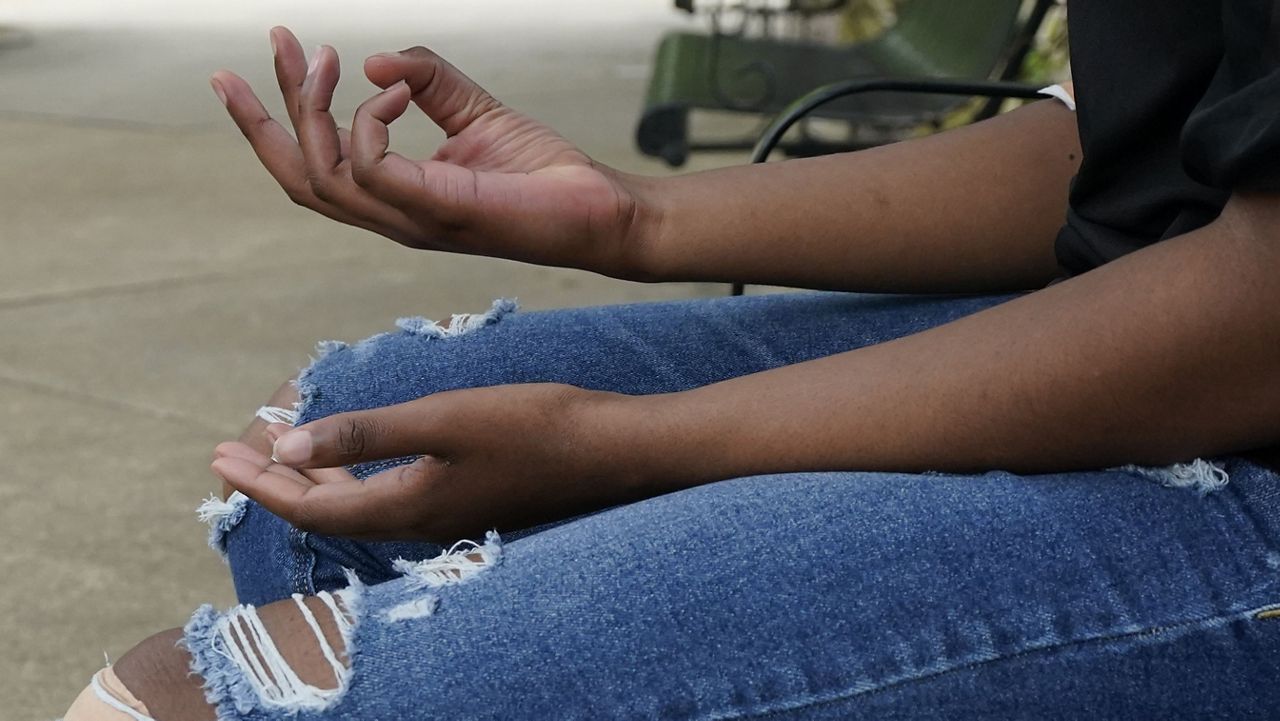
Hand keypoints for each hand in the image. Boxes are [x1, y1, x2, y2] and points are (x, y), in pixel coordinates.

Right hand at [209, 27, 658, 277]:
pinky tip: (398, 89)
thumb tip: (375, 59)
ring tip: (326, 57)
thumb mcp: (475, 111)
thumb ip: (429, 81)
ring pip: (320, 173)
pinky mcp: (438, 210)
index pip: (318, 163)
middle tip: (272, 40)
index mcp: (397, 197)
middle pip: (301, 175)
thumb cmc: (543, 173)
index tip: (280, 45)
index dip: (286, 110)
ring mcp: (412, 218)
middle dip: (265, 114)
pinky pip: (370, 166)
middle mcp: (394, 214)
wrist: (600, 209)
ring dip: (310, 108)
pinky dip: (369, 120)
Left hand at [210, 384, 650, 541]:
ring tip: (279, 451)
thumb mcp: (444, 418)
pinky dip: (354, 475)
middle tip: (232, 452)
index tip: (218, 456)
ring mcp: (446, 513)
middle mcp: (420, 520)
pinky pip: (387, 496)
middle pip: (327, 511)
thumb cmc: (534, 427)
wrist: (613, 450)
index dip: (260, 482)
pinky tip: (355, 454)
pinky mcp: (467, 499)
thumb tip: (288, 450)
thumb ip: (366, 434)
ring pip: (357, 504)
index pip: (311, 506)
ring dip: (313, 479)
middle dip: (275, 482)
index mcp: (408, 504)